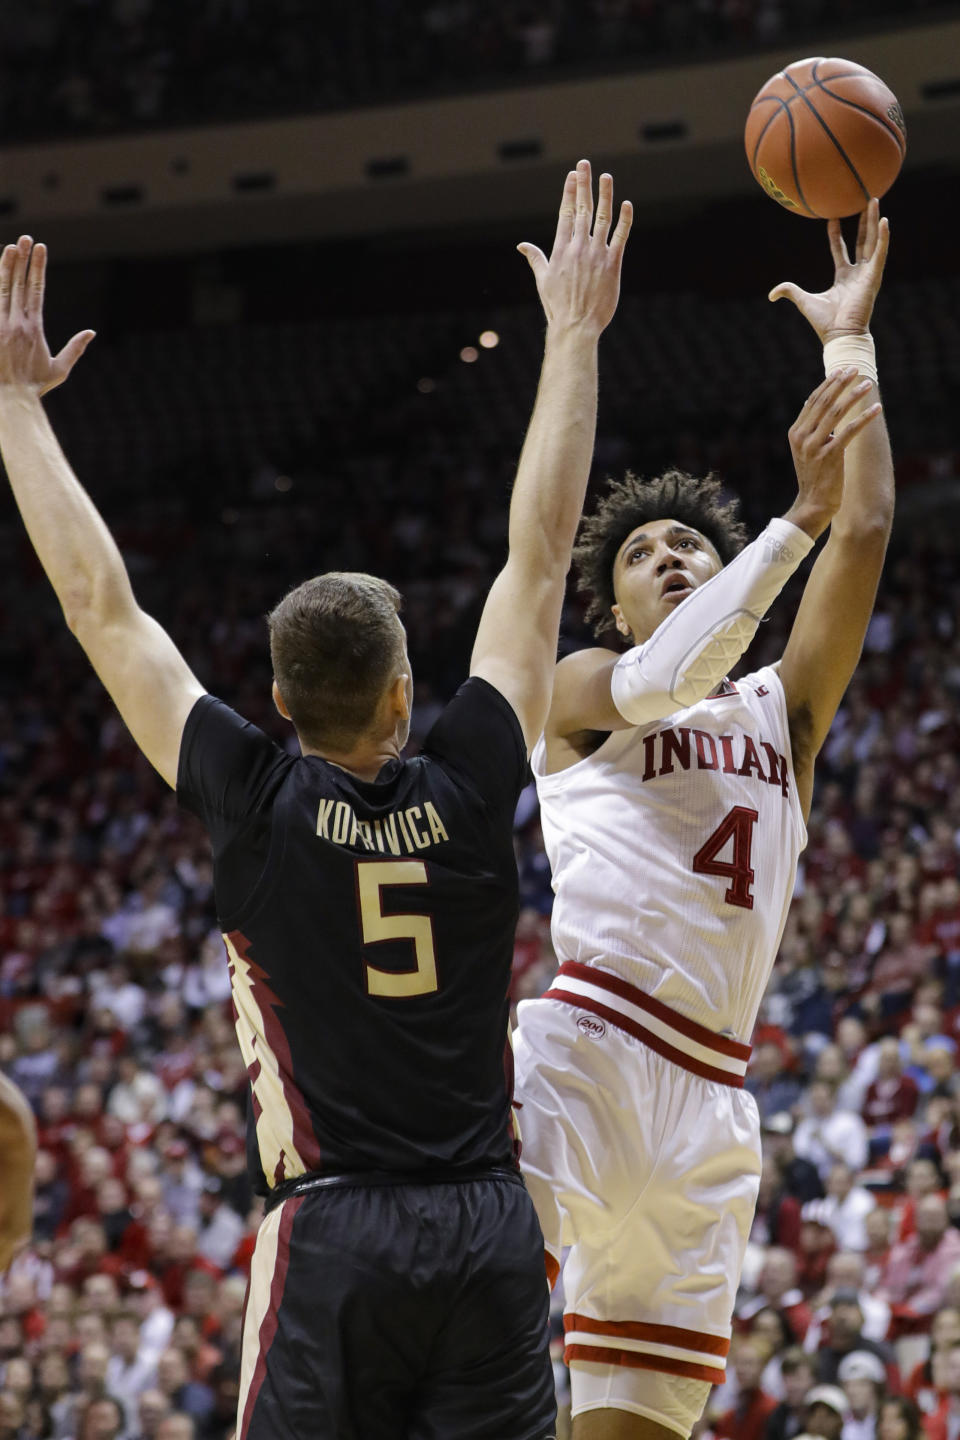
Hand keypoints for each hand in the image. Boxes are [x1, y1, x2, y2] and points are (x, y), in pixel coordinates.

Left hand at [0, 236, 94, 395]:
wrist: (10, 399)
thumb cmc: (34, 387)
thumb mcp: (59, 370)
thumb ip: (75, 349)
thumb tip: (91, 332)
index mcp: (34, 328)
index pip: (36, 289)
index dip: (38, 267)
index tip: (41, 248)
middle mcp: (16, 323)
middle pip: (19, 283)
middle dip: (22, 259)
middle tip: (25, 238)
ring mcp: (0, 325)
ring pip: (1, 288)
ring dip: (5, 266)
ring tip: (9, 247)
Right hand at [518, 159, 631, 336]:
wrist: (576, 326)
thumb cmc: (557, 306)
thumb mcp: (543, 280)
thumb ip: (536, 258)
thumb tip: (522, 246)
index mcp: (561, 249)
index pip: (566, 213)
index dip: (570, 192)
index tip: (572, 176)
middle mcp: (579, 247)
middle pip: (582, 209)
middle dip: (584, 185)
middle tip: (585, 164)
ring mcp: (597, 254)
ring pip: (602, 217)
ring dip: (605, 195)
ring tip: (606, 176)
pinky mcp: (613, 264)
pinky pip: (621, 237)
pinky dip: (625, 220)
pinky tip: (626, 204)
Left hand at [768, 198, 889, 341]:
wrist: (839, 335)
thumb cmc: (824, 322)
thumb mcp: (803, 301)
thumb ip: (789, 291)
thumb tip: (771, 294)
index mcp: (843, 277)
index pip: (841, 250)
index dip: (837, 234)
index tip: (834, 217)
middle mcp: (857, 273)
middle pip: (861, 241)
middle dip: (863, 221)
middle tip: (865, 201)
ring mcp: (867, 274)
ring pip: (872, 241)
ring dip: (874, 221)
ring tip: (875, 201)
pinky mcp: (874, 277)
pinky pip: (880, 253)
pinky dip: (883, 238)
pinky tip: (885, 222)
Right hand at [784, 368, 882, 537]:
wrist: (813, 503)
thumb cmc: (814, 476)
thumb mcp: (806, 450)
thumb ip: (811, 428)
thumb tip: (815, 404)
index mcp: (795, 433)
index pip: (813, 401)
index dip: (828, 384)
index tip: (842, 370)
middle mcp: (802, 437)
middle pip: (824, 402)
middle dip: (841, 383)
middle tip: (855, 369)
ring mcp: (815, 446)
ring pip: (836, 413)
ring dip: (854, 396)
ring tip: (867, 384)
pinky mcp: (830, 456)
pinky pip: (849, 431)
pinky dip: (864, 418)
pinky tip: (876, 409)